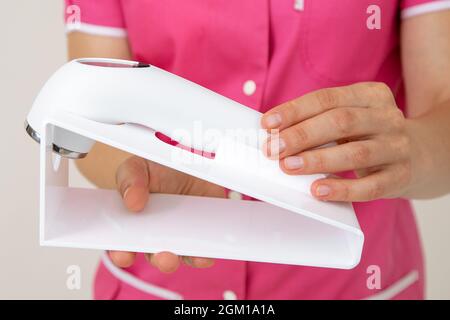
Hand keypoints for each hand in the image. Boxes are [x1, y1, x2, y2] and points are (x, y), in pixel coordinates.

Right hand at [109, 156, 224, 271]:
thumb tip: (132, 201)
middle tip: (163, 256)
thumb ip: (130, 180)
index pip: (123, 246)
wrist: (190, 160)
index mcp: (134, 224)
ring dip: (180, 260)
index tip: (124, 255)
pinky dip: (202, 255)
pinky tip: (203, 253)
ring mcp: (180, 235)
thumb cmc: (158, 169)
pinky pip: (202, 251)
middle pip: (154, 256)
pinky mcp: (201, 233)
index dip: (121, 254)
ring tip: (180, 255)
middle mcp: (156, 235)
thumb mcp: (138, 167)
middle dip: (158, 259)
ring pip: (178, 257)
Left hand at [261, 82, 421, 201]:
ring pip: (356, 153)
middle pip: (341, 121)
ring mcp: (397, 147)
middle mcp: (386, 117)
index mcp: (370, 95)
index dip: (295, 110)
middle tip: (273, 149)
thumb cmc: (371, 134)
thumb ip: (319, 121)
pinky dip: (343, 189)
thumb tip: (274, 134)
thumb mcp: (352, 117)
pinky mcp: (401, 176)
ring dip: (318, 160)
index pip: (327, 98)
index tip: (268, 123)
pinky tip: (319, 190)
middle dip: (302, 135)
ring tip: (289, 167)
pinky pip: (371, 185)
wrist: (423, 153)